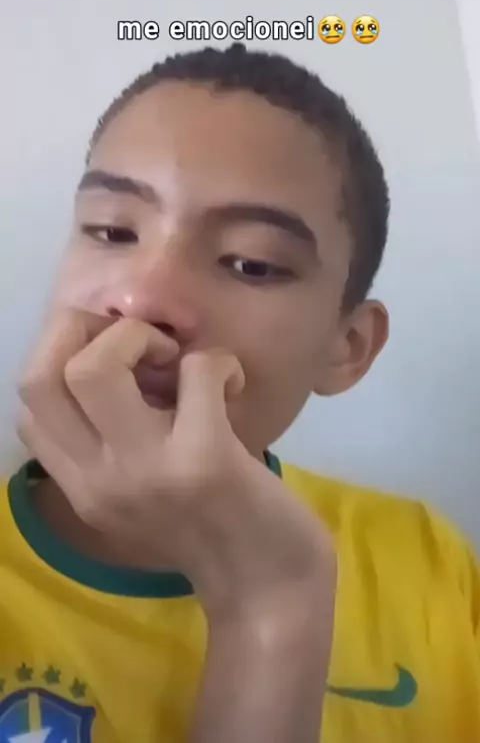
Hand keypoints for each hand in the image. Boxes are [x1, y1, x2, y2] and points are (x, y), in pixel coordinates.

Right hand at [18, 309, 335, 620]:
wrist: (267, 591)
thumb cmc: (208, 533)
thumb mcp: (137, 497)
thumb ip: (111, 444)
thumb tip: (118, 357)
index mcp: (80, 485)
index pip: (28, 402)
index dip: (65, 356)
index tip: (116, 360)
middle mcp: (98, 479)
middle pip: (39, 374)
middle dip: (83, 329)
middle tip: (140, 349)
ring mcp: (146, 469)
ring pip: (93, 366)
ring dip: (137, 337)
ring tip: (175, 362)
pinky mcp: (204, 459)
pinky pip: (198, 370)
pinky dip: (219, 362)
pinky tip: (232, 384)